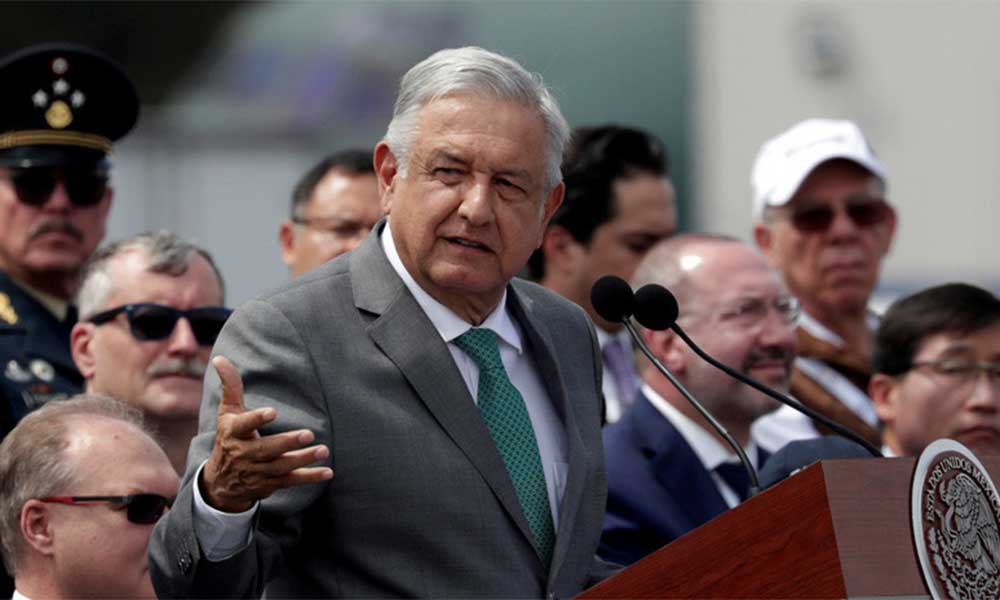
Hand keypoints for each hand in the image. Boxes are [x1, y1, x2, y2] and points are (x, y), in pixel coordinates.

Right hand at [200, 355, 332, 512]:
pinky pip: (291, 481)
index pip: (244, 425)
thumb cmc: (229, 437)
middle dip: (287, 442)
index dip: (257, 419)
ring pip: (281, 466)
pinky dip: (309, 477)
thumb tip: (220, 358)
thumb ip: (230, 386)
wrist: (221, 482)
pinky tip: (328, 471)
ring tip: (323, 450)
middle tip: (309, 434)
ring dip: (303, 459)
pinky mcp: (270, 484)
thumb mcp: (227, 412)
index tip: (273, 412)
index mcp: (233, 433)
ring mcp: (257, 472)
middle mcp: (244, 454)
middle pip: (267, 449)